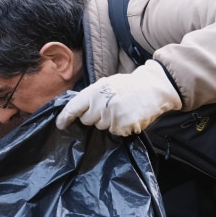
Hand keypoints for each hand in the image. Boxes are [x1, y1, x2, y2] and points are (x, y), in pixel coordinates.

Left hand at [55, 60, 181, 135]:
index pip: (74, 107)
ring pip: (101, 127)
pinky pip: (115, 132)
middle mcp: (101, 104)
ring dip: (109, 122)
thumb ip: (91, 95)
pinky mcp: (123, 127)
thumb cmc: (129, 86)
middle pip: (87, 120)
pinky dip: (121, 127)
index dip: (65, 118)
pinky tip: (129, 116)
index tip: (61, 125)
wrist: (154, 87)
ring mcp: (112, 117)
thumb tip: (77, 109)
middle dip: (94, 117)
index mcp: (95, 91)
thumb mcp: (107, 84)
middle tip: (108, 107)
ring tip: (122, 109)